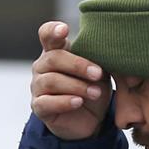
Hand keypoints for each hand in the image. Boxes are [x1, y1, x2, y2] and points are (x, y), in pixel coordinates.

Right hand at [30, 20, 111, 140]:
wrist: (90, 118)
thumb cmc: (92, 85)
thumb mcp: (99, 70)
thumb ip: (98, 58)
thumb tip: (111, 49)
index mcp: (56, 50)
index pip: (47, 34)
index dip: (53, 30)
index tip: (65, 30)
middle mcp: (42, 66)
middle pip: (53, 58)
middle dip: (78, 65)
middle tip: (98, 74)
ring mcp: (38, 86)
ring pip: (51, 80)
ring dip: (77, 86)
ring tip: (95, 93)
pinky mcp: (39, 107)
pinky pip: (46, 102)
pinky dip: (64, 101)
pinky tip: (79, 102)